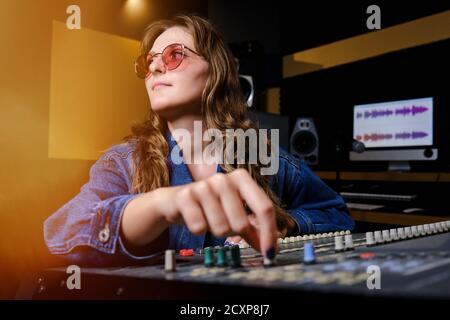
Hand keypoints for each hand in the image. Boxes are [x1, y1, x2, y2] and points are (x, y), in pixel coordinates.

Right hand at [157, 169, 276, 256]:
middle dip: (236, 234)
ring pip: (221, 228)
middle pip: (241, 223)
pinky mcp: (185, 196)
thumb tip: (270, 247)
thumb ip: (254, 226)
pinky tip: (195, 219)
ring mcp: (203, 186)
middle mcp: (223, 179)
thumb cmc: (210, 206)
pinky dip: (199, 230)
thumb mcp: (234, 212)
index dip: (269, 233)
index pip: (264, 207)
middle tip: (227, 230)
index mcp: (241, 179)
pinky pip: (199, 227)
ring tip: (209, 220)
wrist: (176, 201)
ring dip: (216, 232)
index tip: (269, 252)